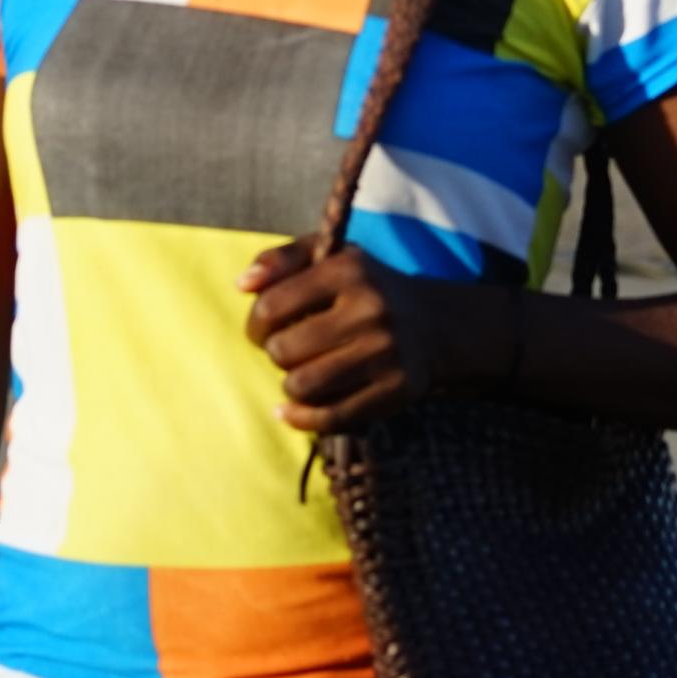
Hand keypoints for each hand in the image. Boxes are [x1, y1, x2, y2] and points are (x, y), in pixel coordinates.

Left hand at [241, 240, 469, 433]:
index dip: (255, 324)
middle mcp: (369, 309)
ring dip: (290, 386)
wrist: (434, 324)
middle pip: (284, 350)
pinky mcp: (395, 389)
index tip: (263, 330)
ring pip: (303, 386)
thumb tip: (242, 284)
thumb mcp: (330, 258)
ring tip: (299, 375)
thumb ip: (281, 260)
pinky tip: (293, 410)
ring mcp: (385, 352)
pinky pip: (331, 416)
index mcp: (347, 270)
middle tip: (287, 351)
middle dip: (275, 355)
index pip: (271, 306)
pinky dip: (302, 419)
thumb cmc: (366, 289)